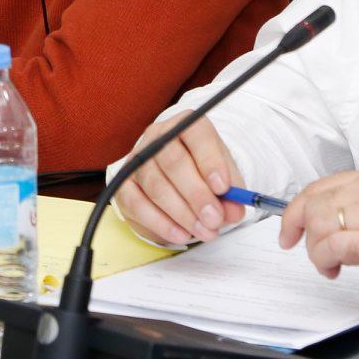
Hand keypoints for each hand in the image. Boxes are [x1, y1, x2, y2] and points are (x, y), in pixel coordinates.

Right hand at [114, 116, 247, 245]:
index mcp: (185, 125)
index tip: (223, 188)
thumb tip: (234, 211)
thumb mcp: (223, 177)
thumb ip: (230, 193)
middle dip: (197, 194)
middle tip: (215, 218)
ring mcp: (138, 160)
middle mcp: (157, 138)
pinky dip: (161, 223)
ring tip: (204, 231)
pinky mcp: (124, 185)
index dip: (210, 160)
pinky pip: (138, 205)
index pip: (195, 133)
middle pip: (173, 162)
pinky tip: (181, 233)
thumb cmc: (201, 172)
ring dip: (183, 214)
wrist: (175, 177)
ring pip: (156, 186)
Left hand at [277, 164, 358, 314]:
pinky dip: (324, 259)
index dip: (298, 209)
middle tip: (307, 251)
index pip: (322, 185)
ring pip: (320, 223)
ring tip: (329, 264)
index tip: (290, 227)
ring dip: (316, 250)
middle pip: (315, 202)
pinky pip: (332, 246)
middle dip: (301, 230)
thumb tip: (321, 215)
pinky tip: (334, 269)